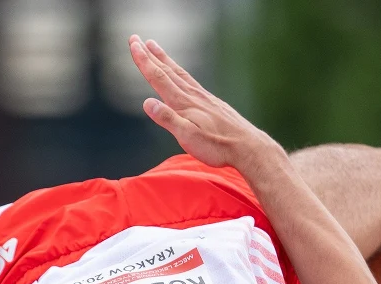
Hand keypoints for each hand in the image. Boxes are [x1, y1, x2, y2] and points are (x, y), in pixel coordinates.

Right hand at [129, 35, 281, 171]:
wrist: (247, 146)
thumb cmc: (217, 145)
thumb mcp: (188, 136)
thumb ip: (167, 118)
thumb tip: (146, 102)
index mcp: (183, 103)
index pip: (159, 78)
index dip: (144, 61)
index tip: (133, 44)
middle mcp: (192, 95)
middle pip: (167, 70)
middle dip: (149, 55)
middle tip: (136, 39)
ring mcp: (203, 97)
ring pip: (179, 73)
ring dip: (164, 59)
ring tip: (154, 47)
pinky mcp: (211, 102)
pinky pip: (190, 81)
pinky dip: (179, 72)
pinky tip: (179, 74)